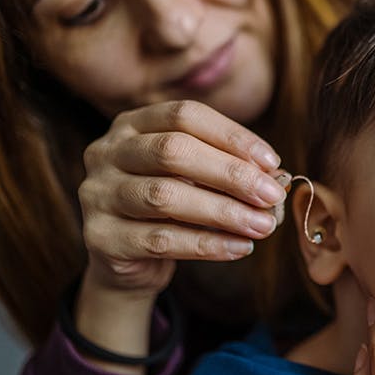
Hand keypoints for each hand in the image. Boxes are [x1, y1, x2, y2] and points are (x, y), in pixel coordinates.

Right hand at [74, 100, 285, 372]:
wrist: (128, 259)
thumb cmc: (173, 208)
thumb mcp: (198, 179)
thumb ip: (230, 170)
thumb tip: (277, 177)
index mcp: (133, 124)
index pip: (185, 115)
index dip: (232, 136)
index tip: (272, 162)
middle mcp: (107, 152)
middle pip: (172, 151)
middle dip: (230, 173)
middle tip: (272, 196)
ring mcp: (97, 194)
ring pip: (164, 197)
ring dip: (223, 212)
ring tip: (263, 225)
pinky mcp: (100, 237)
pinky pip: (159, 240)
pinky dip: (206, 244)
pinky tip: (240, 247)